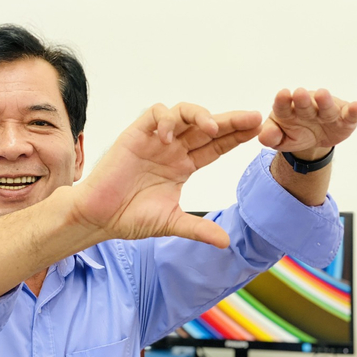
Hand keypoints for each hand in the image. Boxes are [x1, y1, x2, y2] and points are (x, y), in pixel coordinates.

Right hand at [73, 103, 261, 248]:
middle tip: (252, 118)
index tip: (258, 132)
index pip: (215, 147)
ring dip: (199, 115)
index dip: (235, 138)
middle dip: (229, 121)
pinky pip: (154, 115)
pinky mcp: (135, 135)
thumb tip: (227, 243)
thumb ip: (198, 229)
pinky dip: (165, 120)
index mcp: (183, 166)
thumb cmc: (129, 218)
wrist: (98, 217)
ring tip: (210, 128)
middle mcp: (172, 149)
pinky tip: (168, 138)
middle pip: (205, 127)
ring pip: (183, 114)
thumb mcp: (170, 223)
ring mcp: (154, 140)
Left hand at [259, 88, 356, 157]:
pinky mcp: (344, 120)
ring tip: (323, 94)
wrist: (313, 140)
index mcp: (288, 111)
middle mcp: (307, 107)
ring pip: (326, 107)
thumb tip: (263, 136)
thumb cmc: (293, 133)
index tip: (282, 94)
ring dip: (325, 101)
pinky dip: (354, 111)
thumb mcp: (279, 139)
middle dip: (302, 99)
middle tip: (299, 92)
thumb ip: (270, 137)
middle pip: (304, 104)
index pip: (282, 106)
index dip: (282, 101)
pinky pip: (349, 115)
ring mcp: (326, 112)